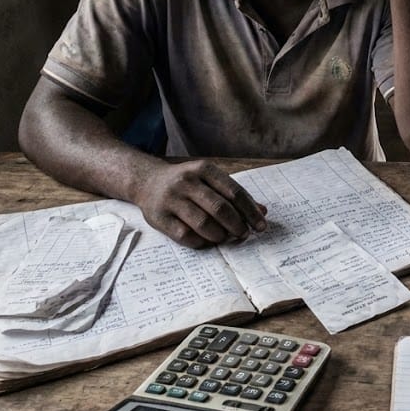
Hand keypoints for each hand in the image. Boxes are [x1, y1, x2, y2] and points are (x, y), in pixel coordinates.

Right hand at [134, 160, 267, 247]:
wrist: (147, 181)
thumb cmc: (188, 183)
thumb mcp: (210, 180)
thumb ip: (234, 194)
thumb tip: (262, 211)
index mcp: (203, 169)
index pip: (234, 192)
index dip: (250, 211)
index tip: (261, 225)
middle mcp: (186, 182)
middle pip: (220, 208)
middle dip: (237, 225)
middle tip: (244, 234)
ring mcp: (171, 199)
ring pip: (203, 223)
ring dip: (220, 235)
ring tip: (227, 238)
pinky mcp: (158, 217)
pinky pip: (185, 235)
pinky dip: (201, 241)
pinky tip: (208, 241)